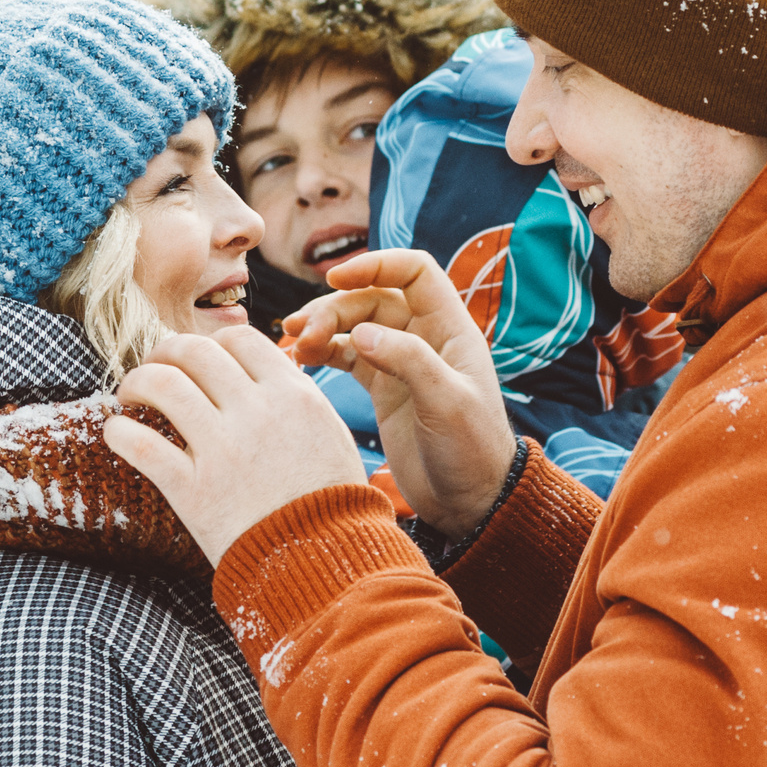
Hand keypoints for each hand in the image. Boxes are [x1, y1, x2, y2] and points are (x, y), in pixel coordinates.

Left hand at [107, 326, 365, 565]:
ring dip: (136, 382)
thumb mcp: (330, 435)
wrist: (324, 565)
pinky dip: (119, 432)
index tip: (198, 361)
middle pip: (193, 351)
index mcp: (292, 395)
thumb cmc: (331, 504)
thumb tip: (266, 371)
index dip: (210, 343)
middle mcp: (255, 413)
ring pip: (161, 384)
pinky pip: (141, 444)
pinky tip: (117, 434)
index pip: (238, 339)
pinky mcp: (192, 490)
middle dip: (165, 352)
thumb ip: (296, 399)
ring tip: (130, 395)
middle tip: (155, 368)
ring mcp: (221, 450)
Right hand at [284, 250, 515, 537]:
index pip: (414, 272)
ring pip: (355, 325)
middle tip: (303, 334)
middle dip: (335, 308)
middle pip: (372, 298)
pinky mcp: (382, 388)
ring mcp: (400, 362)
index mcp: (450, 329)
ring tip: (294, 345)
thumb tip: (361, 332)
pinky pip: (346, 356)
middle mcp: (425, 338)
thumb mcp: (447, 404)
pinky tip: (301, 360)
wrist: (470, 502)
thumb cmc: (473, 451)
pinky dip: (322, 353)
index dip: (376, 264)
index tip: (335, 277)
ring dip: (323, 328)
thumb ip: (408, 362)